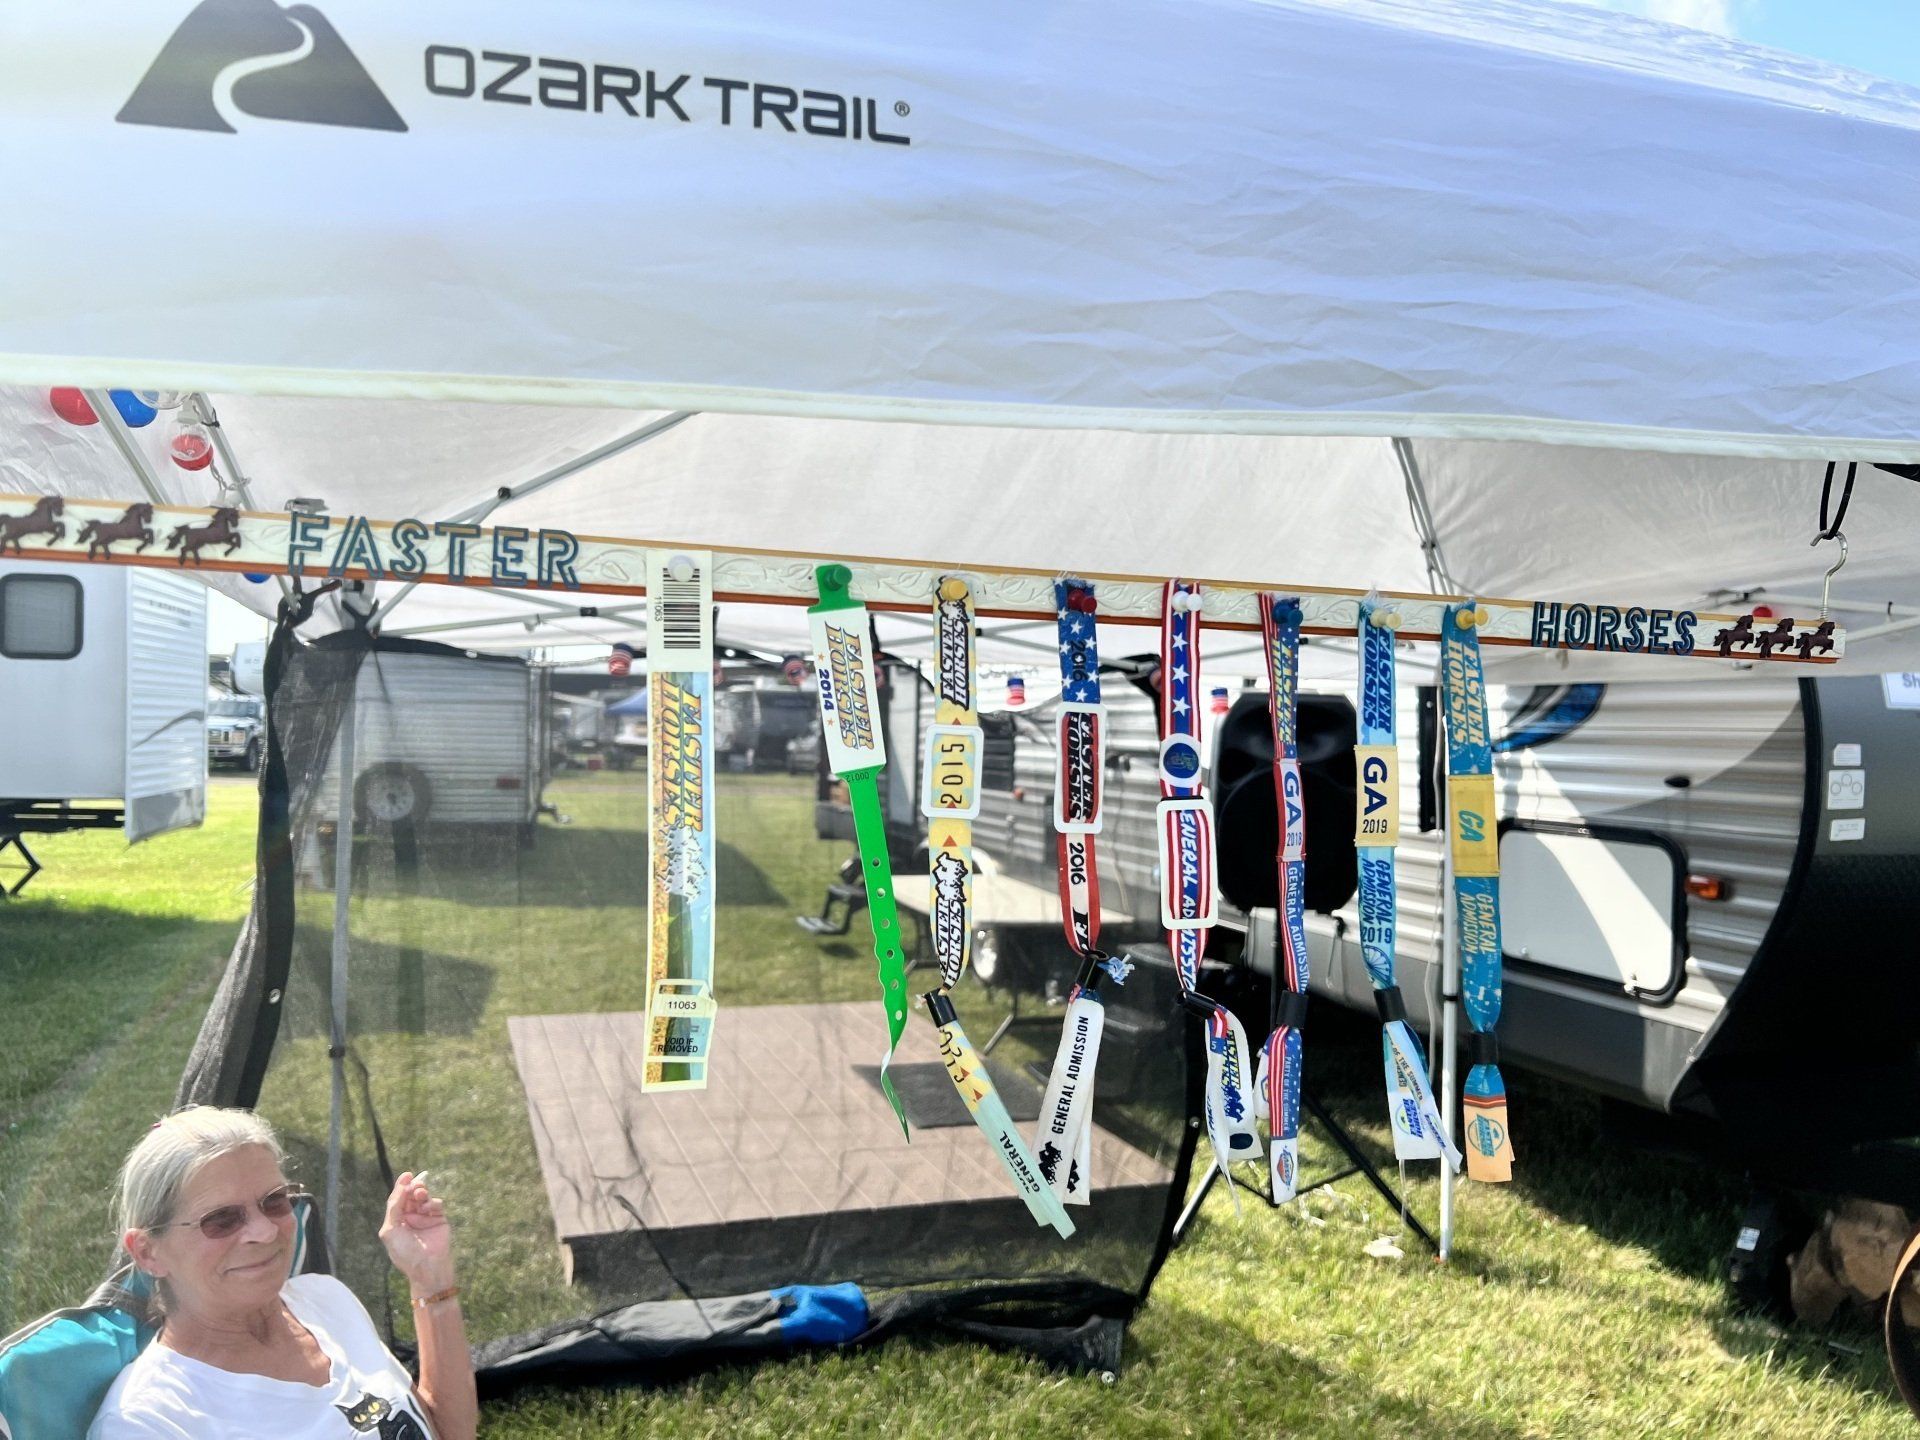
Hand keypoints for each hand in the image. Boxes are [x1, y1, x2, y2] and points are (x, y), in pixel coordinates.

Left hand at [379, 1171, 455, 1292]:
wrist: (426, 1267)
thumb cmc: (405, 1252)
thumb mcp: (390, 1230)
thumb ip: (394, 1208)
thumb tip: (401, 1188)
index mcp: (397, 1221)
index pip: (398, 1200)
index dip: (401, 1186)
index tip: (407, 1174)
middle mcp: (411, 1218)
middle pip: (411, 1196)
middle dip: (413, 1187)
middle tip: (416, 1184)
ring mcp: (425, 1218)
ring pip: (424, 1198)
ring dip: (422, 1193)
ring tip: (421, 1193)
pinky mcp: (439, 1220)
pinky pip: (437, 1205)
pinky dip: (433, 1203)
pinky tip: (429, 1208)